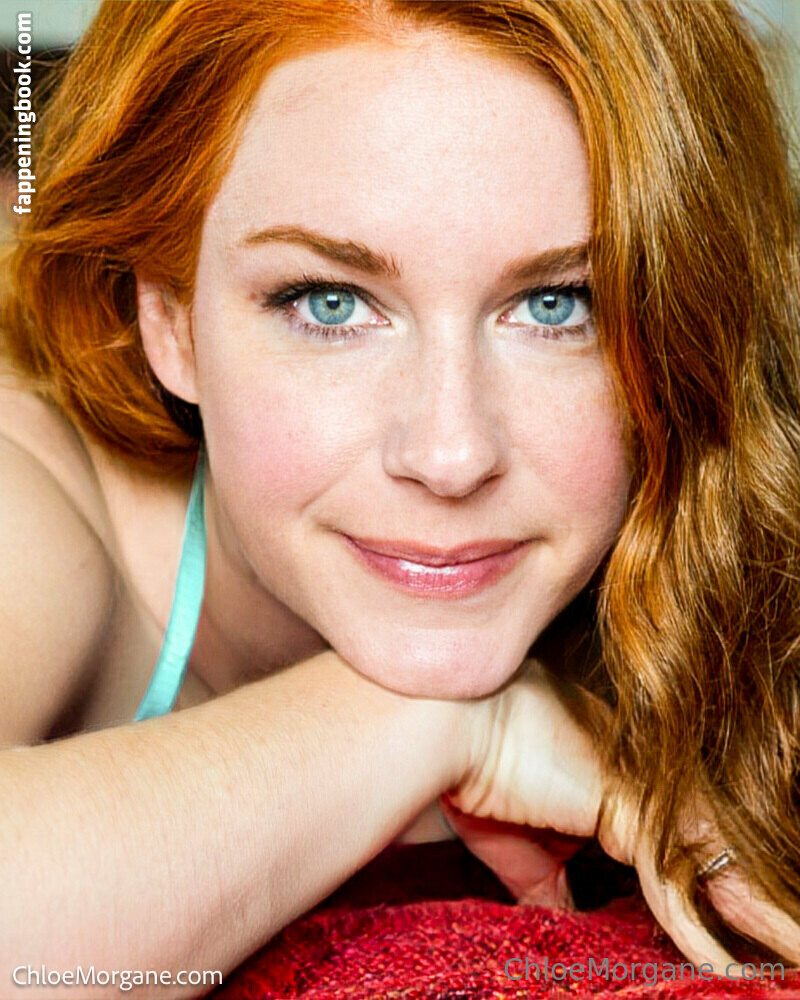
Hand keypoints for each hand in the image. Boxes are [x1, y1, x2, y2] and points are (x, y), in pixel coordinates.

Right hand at [448, 659, 799, 973]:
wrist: (451, 729)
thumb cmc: (478, 773)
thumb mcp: (519, 844)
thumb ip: (548, 879)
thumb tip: (562, 916)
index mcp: (620, 777)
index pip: (682, 835)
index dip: (713, 880)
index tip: (747, 920)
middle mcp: (643, 779)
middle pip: (715, 847)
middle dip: (755, 899)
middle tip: (792, 942)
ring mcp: (642, 792)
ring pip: (715, 864)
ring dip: (758, 917)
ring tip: (793, 955)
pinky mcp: (630, 810)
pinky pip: (674, 882)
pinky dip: (698, 932)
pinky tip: (724, 969)